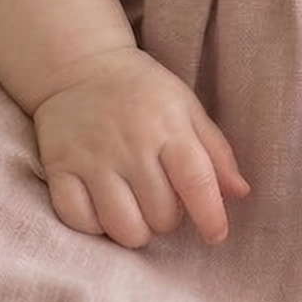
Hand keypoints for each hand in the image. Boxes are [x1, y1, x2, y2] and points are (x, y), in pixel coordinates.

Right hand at [30, 46, 249, 247]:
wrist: (78, 65)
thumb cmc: (142, 91)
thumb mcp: (186, 107)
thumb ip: (216, 151)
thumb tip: (241, 193)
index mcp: (169, 126)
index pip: (197, 182)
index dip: (211, 217)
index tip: (217, 235)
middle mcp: (131, 144)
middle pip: (161, 214)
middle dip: (169, 219)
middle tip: (161, 200)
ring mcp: (92, 158)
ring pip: (123, 226)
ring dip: (136, 230)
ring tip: (136, 211)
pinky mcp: (60, 168)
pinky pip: (79, 221)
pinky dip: (95, 227)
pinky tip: (104, 212)